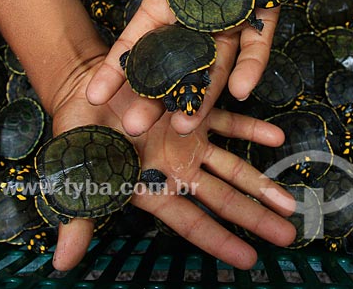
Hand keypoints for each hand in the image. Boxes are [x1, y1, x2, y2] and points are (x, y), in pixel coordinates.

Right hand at [51, 60, 295, 271]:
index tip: (249, 259)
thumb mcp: (79, 173)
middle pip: (221, 197)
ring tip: (289, 200)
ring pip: (230, 164)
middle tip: (287, 234)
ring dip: (260, 180)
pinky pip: (227, 120)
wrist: (86, 89)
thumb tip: (64, 263)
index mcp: (153, 186)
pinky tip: (276, 134)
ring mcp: (188, 138)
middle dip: (253, 216)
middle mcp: (177, 166)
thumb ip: (80, 214)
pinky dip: (250, 127)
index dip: (218, 240)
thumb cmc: (79, 133)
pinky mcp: (192, 109)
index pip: (191, 220)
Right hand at [75, 0, 300, 136]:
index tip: (94, 95)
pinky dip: (249, 67)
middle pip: (171, 67)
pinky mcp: (260, 18)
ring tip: (183, 127)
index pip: (136, 44)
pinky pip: (255, 46)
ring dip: (200, 97)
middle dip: (153, 97)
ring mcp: (227, 24)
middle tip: (134, 127)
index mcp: (165, 7)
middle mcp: (193, 24)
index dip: (115, 70)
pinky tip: (240, 91)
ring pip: (212, 68)